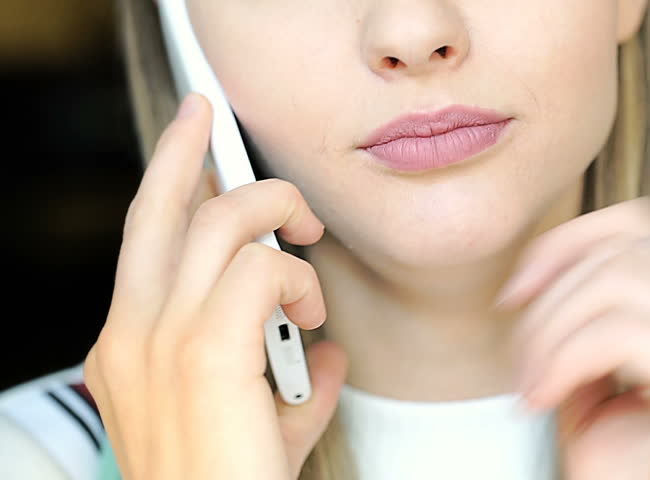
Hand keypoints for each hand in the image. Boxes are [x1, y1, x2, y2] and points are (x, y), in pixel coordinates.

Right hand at [83, 93, 346, 479]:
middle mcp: (134, 333)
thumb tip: (328, 351)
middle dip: (185, 149)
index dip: (169, 186)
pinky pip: (264, 269)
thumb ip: (290, 381)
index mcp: (131, 346)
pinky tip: (313, 307)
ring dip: (276, 217)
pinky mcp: (205, 351)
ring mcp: (162, 338)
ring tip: (306, 241)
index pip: (146, 242)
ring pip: (222, 222)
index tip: (191, 149)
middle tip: (207, 116)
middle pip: (158, 208)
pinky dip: (299, 278)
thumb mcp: (261, 426)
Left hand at [496, 197, 649, 479]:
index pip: (630, 225)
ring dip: (551, 333)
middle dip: (547, 305)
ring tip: (534, 390)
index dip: (563, 244)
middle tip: (522, 373)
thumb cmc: (622, 469)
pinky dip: (567, 359)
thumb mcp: (583, 378)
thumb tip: (540, 279)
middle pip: (616, 250)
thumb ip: (576, 323)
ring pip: (617, 277)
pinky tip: (548, 399)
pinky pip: (622, 329)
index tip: (513, 296)